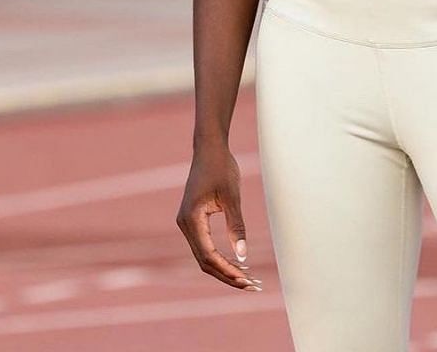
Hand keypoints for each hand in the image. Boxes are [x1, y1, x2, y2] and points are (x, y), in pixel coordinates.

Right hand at [176, 142, 261, 290]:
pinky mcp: (193, 221)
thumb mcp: (232, 197)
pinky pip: (204, 247)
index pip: (209, 255)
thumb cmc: (221, 168)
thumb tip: (243, 257)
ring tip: (248, 279)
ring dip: (224, 270)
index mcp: (191, 218)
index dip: (228, 271)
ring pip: (203, 257)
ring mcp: (187, 223)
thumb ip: (237, 227)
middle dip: (227, 276)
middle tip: (252, 286)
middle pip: (204, 262)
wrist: (209, 149)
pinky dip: (220, 259)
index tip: (248, 280)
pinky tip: (237, 264)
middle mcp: (184, 223)